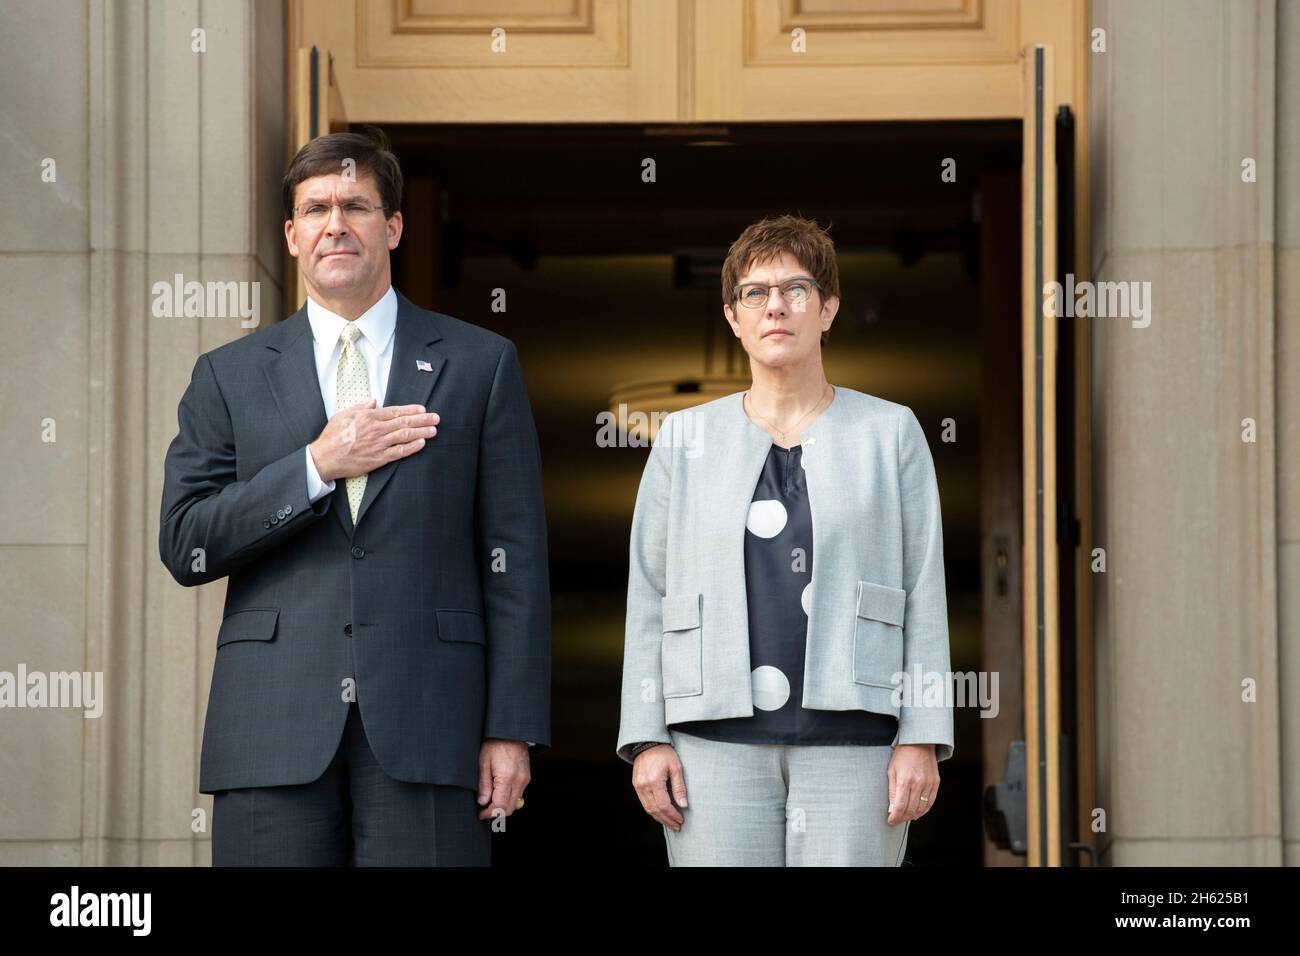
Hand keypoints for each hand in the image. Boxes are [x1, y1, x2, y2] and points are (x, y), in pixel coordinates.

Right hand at [309, 401, 439, 482]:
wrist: (325, 457)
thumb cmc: (332, 436)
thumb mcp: (344, 414)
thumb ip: (361, 407)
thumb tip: (374, 401)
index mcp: (369, 416)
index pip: (396, 411)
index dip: (412, 410)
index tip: (423, 409)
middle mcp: (376, 429)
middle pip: (405, 422)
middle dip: (423, 419)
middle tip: (436, 418)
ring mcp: (379, 444)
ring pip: (405, 436)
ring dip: (422, 432)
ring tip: (433, 430)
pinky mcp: (379, 458)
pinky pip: (400, 452)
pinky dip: (412, 447)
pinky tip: (422, 443)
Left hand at [476, 739, 529, 820]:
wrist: (511, 731)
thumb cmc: (495, 744)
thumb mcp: (483, 762)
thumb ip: (483, 784)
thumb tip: (482, 802)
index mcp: (507, 777)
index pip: (500, 806)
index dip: (489, 813)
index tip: (480, 813)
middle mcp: (519, 781)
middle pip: (509, 809)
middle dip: (495, 812)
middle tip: (483, 809)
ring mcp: (525, 779)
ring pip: (515, 803)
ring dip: (502, 806)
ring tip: (489, 799)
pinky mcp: (526, 777)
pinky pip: (518, 794)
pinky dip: (508, 798)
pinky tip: (498, 790)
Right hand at [632, 744, 687, 830]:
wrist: (647, 743)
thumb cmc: (664, 753)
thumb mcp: (676, 767)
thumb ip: (679, 787)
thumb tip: (683, 805)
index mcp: (654, 782)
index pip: (664, 805)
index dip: (673, 815)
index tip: (681, 820)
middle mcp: (644, 786)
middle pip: (655, 810)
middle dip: (667, 820)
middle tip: (677, 826)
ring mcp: (638, 786)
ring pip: (648, 808)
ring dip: (659, 818)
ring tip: (670, 823)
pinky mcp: (636, 785)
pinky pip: (644, 802)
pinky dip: (652, 810)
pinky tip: (660, 814)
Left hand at [886, 743, 938, 824]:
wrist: (919, 743)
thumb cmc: (902, 756)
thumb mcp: (891, 771)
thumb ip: (892, 791)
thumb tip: (891, 809)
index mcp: (904, 780)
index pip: (900, 806)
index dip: (895, 817)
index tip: (890, 821)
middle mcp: (918, 783)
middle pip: (911, 809)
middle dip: (903, 818)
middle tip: (897, 820)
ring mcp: (928, 784)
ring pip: (922, 808)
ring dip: (913, 815)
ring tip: (906, 817)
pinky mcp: (935, 783)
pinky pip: (931, 802)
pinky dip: (924, 810)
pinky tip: (917, 812)